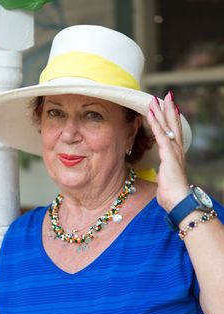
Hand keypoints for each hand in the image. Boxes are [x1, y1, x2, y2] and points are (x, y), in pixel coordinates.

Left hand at [146, 91, 188, 211]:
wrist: (179, 201)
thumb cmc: (172, 194)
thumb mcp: (167, 179)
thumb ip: (165, 172)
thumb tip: (163, 174)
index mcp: (176, 155)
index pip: (174, 133)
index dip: (172, 120)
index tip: (170, 108)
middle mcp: (177, 150)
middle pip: (173, 125)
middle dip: (169, 110)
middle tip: (167, 95)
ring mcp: (174, 152)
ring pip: (167, 127)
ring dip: (162, 111)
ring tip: (157, 98)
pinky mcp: (169, 155)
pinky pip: (160, 135)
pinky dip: (155, 123)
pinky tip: (151, 113)